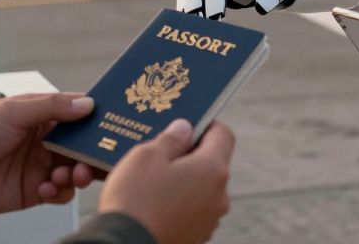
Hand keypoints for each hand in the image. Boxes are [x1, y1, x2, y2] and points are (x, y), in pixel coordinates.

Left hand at [0, 93, 97, 214]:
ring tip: (66, 175)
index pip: (78, 113)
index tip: (112, 125)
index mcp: (41, 114)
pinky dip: (60, 191)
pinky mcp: (35, 190)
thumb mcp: (11, 112)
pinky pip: (61, 192)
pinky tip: (46, 187)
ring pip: (76, 169)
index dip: (96, 119)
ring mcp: (41, 165)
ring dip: (78, 173)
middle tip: (96, 158)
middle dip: (93, 152)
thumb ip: (51, 107)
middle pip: (83, 145)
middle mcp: (46, 139)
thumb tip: (87, 104)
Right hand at [99, 119, 234, 243]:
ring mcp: (210, 219)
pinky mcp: (197, 237)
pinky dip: (179, 204)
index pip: (223, 135)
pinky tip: (154, 204)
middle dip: (189, 155)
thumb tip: (184, 129)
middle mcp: (220, 196)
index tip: (185, 126)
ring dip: (183, 181)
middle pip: (212, 163)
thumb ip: (171, 138)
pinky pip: (193, 211)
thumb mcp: (146, 156)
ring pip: (201, 189)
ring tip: (153, 182)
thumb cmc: (135, 200)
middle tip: (161, 153)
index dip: (205, 125)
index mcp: (212, 169)